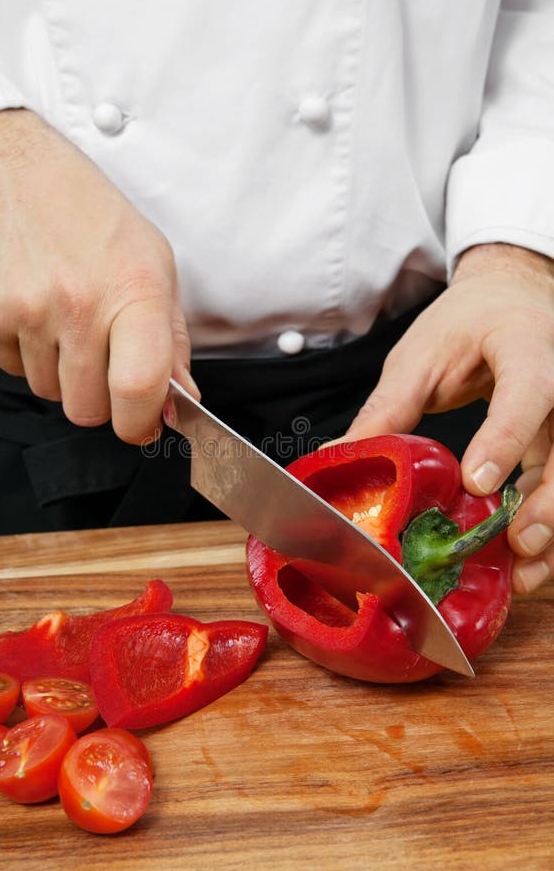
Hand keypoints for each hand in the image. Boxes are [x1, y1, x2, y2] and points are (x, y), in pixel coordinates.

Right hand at [0, 109, 196, 443]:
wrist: (7, 169)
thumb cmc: (88, 213)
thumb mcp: (153, 263)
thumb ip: (172, 340)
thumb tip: (179, 400)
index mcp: (132, 290)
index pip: (138, 389)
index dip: (142, 422)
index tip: (143, 423)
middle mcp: (75, 304)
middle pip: (88, 409)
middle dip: (100, 397)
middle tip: (100, 354)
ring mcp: (21, 311)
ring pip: (49, 392)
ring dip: (60, 371)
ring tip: (63, 317)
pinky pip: (11, 368)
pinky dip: (24, 351)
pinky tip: (31, 307)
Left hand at [342, 244, 553, 593]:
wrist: (511, 300)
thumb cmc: (468, 322)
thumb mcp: (421, 356)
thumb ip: (389, 409)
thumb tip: (338, 457)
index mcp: (526, 347)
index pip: (528, 393)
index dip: (506, 440)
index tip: (476, 482)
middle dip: (550, 502)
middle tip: (519, 543)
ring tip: (526, 570)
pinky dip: (546, 520)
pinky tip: (523, 555)